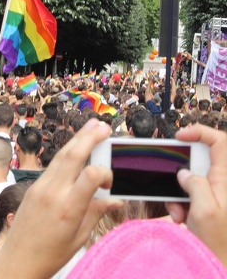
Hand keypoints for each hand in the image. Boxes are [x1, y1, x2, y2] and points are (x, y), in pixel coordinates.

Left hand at [0, 119, 122, 278]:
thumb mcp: (80, 237)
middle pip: (73, 155)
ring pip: (62, 155)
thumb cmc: (50, 255)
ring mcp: (41, 186)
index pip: (91, 176)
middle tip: (105, 127)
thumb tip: (117, 199)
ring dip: (78, 138)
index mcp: (69, 208)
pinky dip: (67, 152)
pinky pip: (53, 164)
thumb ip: (97, 212)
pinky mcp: (34, 186)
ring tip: (92, 126)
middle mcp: (53, 192)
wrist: (17, 261)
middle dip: (90, 137)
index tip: (110, 182)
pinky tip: (76, 147)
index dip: (106, 173)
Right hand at [165, 124, 226, 266]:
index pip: (219, 142)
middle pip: (199, 159)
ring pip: (189, 178)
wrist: (218, 263)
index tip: (180, 136)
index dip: (200, 132)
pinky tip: (180, 218)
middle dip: (181, 170)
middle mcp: (220, 182)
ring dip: (177, 192)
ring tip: (179, 211)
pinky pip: (186, 193)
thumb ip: (195, 185)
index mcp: (226, 178)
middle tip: (173, 179)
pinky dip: (178, 203)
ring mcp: (212, 192)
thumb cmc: (218, 241)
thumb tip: (183, 174)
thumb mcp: (204, 210)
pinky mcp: (203, 202)